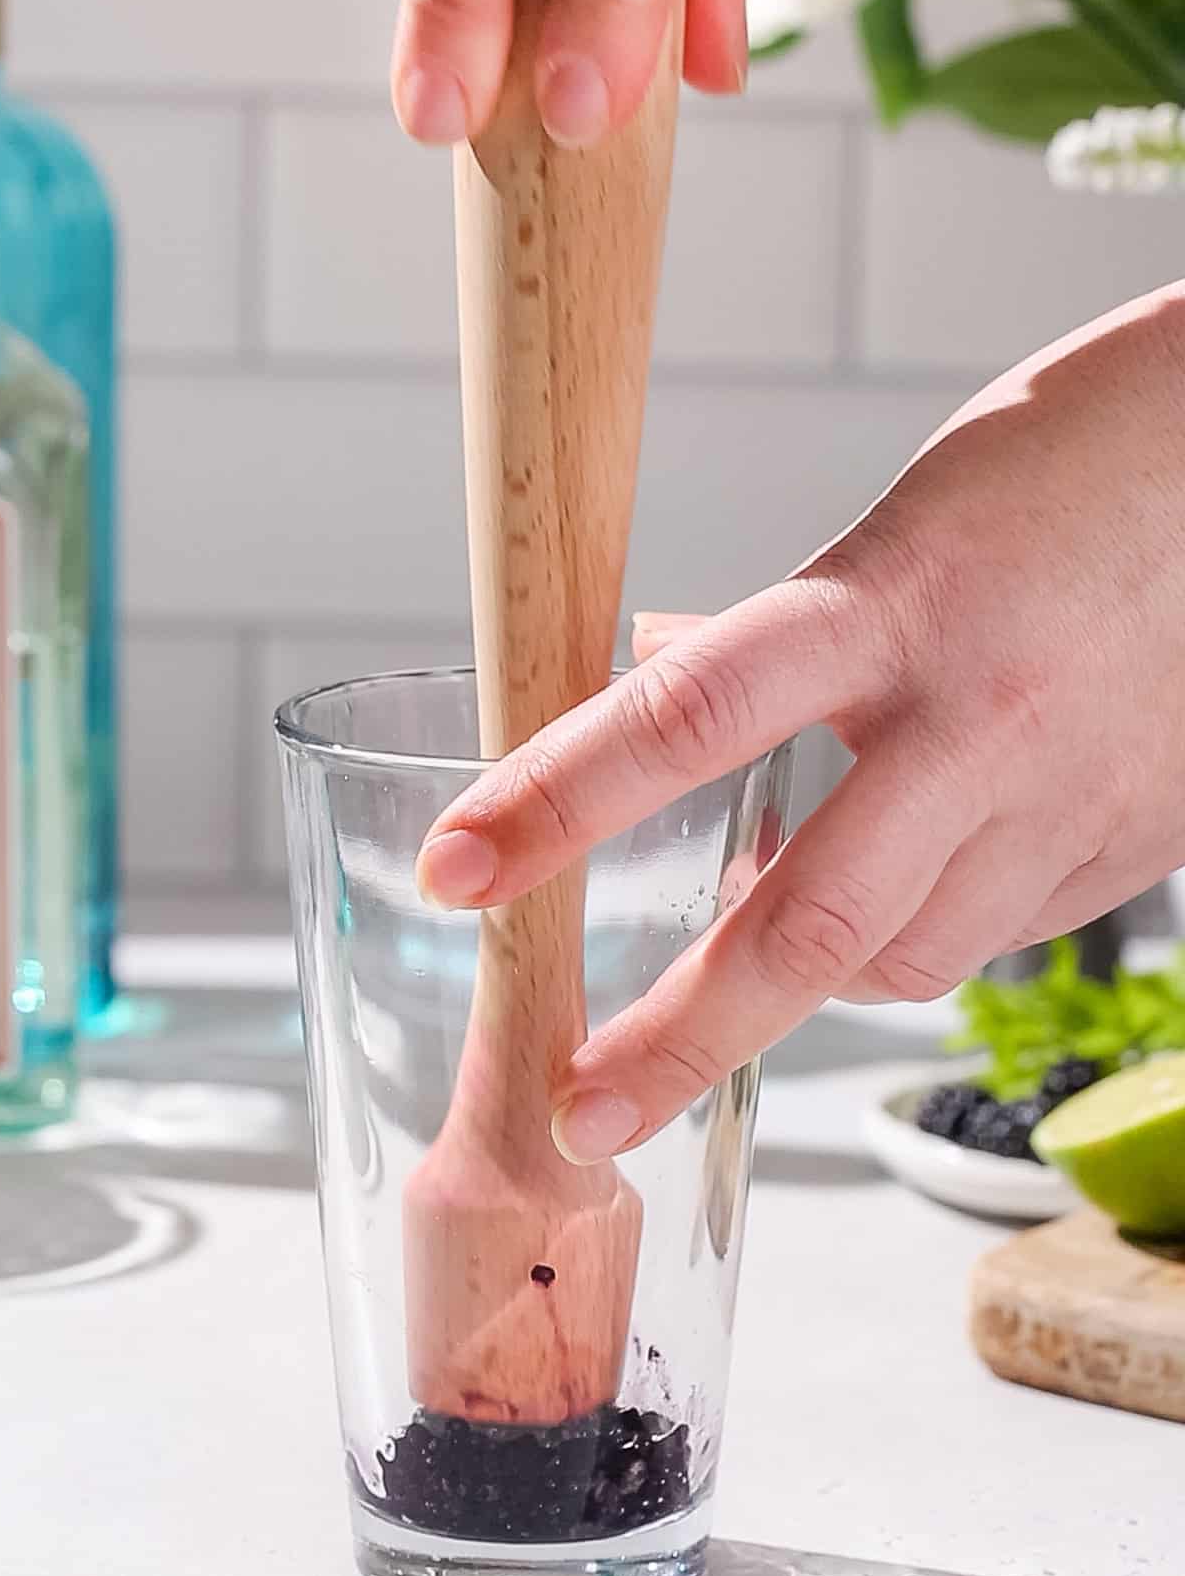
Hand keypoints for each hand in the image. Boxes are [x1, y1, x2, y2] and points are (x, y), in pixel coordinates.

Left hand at [415, 284, 1184, 1163]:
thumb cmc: (1085, 460)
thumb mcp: (907, 517)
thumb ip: (794, 627)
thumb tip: (661, 669)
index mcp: (896, 603)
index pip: (690, 714)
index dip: (556, 798)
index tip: (458, 868)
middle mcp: (978, 721)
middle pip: (804, 920)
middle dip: (676, 1037)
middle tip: (577, 1114)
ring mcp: (1064, 801)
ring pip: (898, 957)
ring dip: (803, 979)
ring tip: (747, 959)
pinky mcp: (1128, 851)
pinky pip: (989, 937)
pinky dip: (914, 935)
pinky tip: (901, 888)